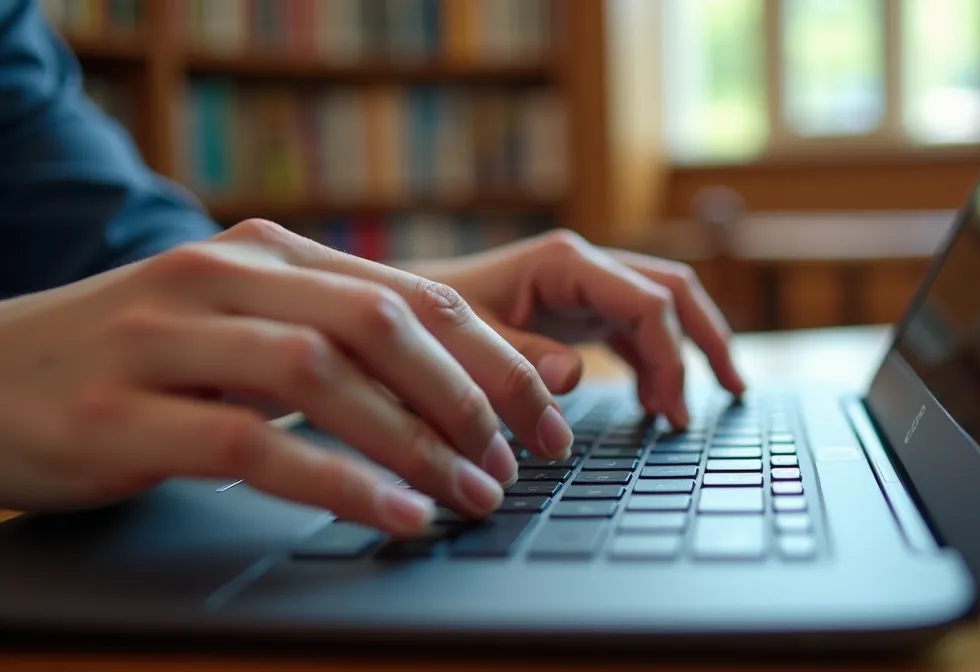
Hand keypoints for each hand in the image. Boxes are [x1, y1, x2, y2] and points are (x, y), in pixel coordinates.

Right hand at [0, 220, 571, 535]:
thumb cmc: (135, 360)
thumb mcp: (242, 326)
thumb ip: (338, 336)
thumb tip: (469, 380)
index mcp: (265, 252)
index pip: (411, 294)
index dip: (495, 356)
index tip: (548, 413)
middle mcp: (222, 277)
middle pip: (382, 323)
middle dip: (473, 395)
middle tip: (525, 458)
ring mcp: (165, 339)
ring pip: (323, 375)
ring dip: (416, 441)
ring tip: (474, 493)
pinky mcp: (121, 413)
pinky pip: (251, 445)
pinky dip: (336, 481)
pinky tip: (393, 514)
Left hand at [401, 230, 746, 427]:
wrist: (389, 317)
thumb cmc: (421, 326)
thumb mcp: (465, 346)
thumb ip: (519, 362)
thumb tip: (575, 378)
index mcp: (564, 263)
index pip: (648, 303)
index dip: (673, 356)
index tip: (671, 410)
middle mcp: (582, 266)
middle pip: (672, 292)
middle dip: (706, 340)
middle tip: (732, 392)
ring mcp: (582, 286)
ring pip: (661, 309)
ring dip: (686, 354)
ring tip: (690, 412)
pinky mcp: (574, 310)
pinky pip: (634, 330)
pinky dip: (654, 363)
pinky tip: (655, 404)